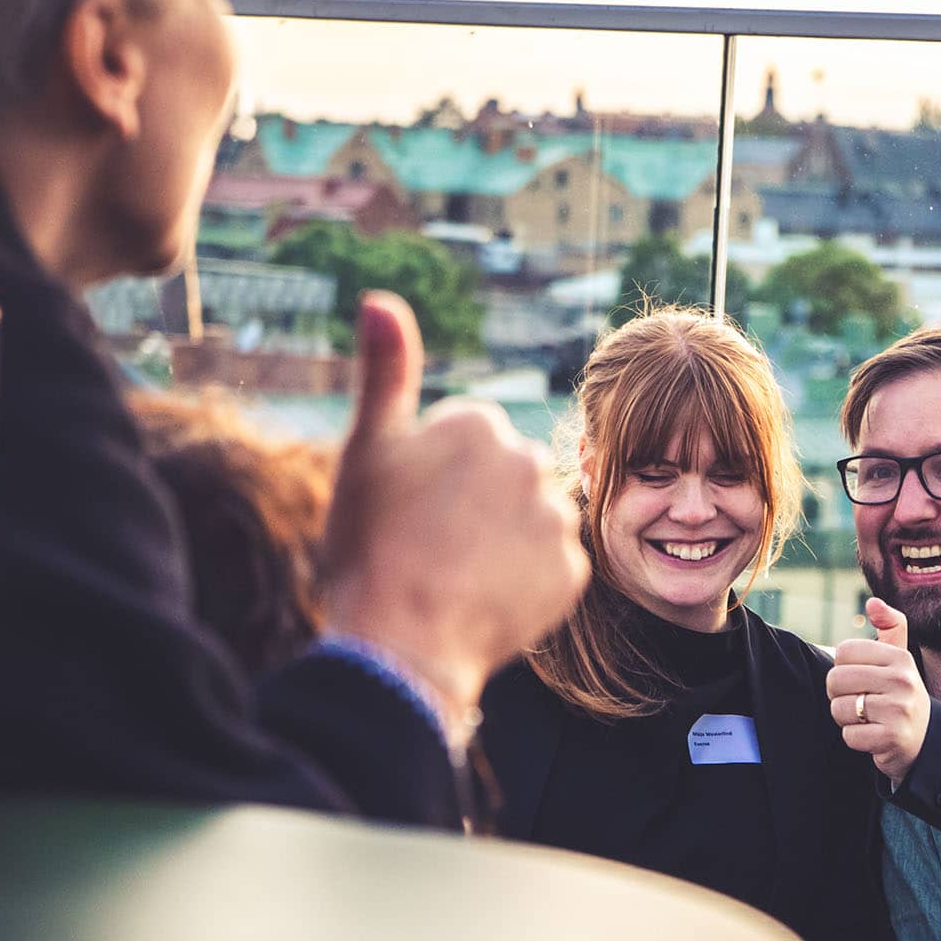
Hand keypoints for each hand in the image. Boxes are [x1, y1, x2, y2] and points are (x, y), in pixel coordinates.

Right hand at [321, 292, 587, 723]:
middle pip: (499, 479)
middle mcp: (530, 461)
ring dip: (499, 542)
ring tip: (454, 574)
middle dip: (471, 504)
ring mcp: (556, 518)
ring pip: (526, 522)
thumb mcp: (366, 450)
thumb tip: (380, 297)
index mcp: (479, 425)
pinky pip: (548, 569)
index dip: (428, 476)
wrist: (402, 643)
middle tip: (428, 544)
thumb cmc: (372, 545)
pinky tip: (486, 598)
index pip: (462, 442)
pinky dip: (523, 583)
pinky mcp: (573, 573)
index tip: (407, 507)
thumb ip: (384, 371)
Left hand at [826, 597, 928, 786]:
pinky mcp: (892, 738)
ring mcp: (898, 710)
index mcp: (900, 657)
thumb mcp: (900, 659)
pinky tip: (873, 735)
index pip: (844, 652)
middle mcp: (902, 680)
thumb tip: (872, 603)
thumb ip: (890, 627)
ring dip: (847, 718)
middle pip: (836, 679)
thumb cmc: (901, 694)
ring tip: (867, 718)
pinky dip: (855, 739)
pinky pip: (849, 735)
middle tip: (858, 701)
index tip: (860, 679)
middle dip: (839, 694)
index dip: (843, 668)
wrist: (926, 739)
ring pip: (840, 708)